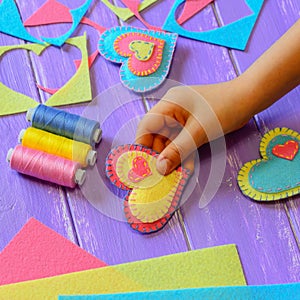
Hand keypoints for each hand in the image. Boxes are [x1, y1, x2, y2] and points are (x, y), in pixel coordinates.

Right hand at [135, 79, 250, 174]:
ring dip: (173, 158)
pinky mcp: (190, 125)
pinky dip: (184, 154)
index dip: (143, 146)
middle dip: (160, 156)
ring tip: (175, 175)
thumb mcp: (198, 132)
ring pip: (170, 142)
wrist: (249, 99)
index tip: (143, 166)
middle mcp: (171, 111)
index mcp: (168, 105)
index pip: (146, 127)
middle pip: (157, 136)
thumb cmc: (224, 109)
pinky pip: (182, 141)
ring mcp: (181, 118)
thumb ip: (178, 150)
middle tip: (162, 175)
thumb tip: (160, 169)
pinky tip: (186, 168)